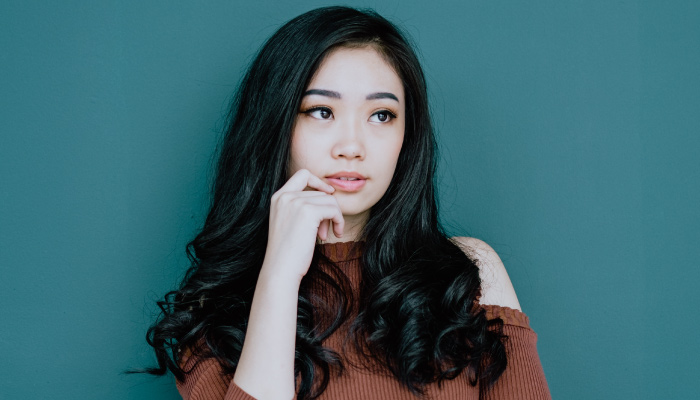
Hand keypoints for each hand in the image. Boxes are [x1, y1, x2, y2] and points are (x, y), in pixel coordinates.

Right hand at [262, 169, 344, 283]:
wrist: (281, 268)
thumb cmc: (287, 251)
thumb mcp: (289, 222)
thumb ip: (301, 207)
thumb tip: (328, 195)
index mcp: (278, 197)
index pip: (302, 174)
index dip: (318, 182)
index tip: (328, 194)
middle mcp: (285, 196)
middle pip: (321, 192)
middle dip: (327, 211)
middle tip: (324, 231)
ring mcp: (296, 202)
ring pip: (329, 200)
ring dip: (334, 217)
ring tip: (327, 234)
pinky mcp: (308, 212)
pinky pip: (334, 209)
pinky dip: (339, 221)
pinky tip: (334, 234)